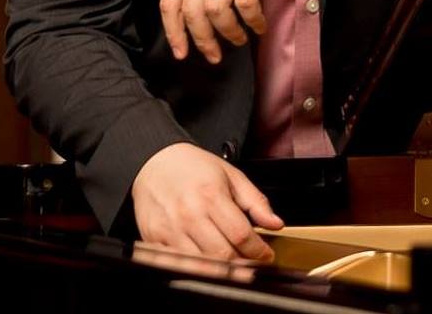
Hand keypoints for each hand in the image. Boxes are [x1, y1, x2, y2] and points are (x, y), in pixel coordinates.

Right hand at [131, 142, 283, 259]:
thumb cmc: (193, 167)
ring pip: (203, 265)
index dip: (258, 250)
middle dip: (243, 264)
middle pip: (223, 255)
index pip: (241, 235)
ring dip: (222, 270)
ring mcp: (171, 229)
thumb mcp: (230, 175)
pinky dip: (196, 269)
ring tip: (232, 263)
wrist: (155, 161)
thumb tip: (275, 223)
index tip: (266, 254)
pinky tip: (206, 262)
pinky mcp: (156, 240)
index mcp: (211, 195)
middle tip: (251, 261)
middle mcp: (190, 214)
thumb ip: (255, 200)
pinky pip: (179, 265)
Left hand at [160, 0, 297, 63]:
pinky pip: (246, 4)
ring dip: (230, 32)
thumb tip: (194, 20)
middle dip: (204, 41)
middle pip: (192, 12)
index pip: (169, 2)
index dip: (173, 33)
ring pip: (217, 11)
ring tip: (241, 38)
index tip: (181, 53)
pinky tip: (259, 25)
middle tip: (215, 55)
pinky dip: (253, 21)